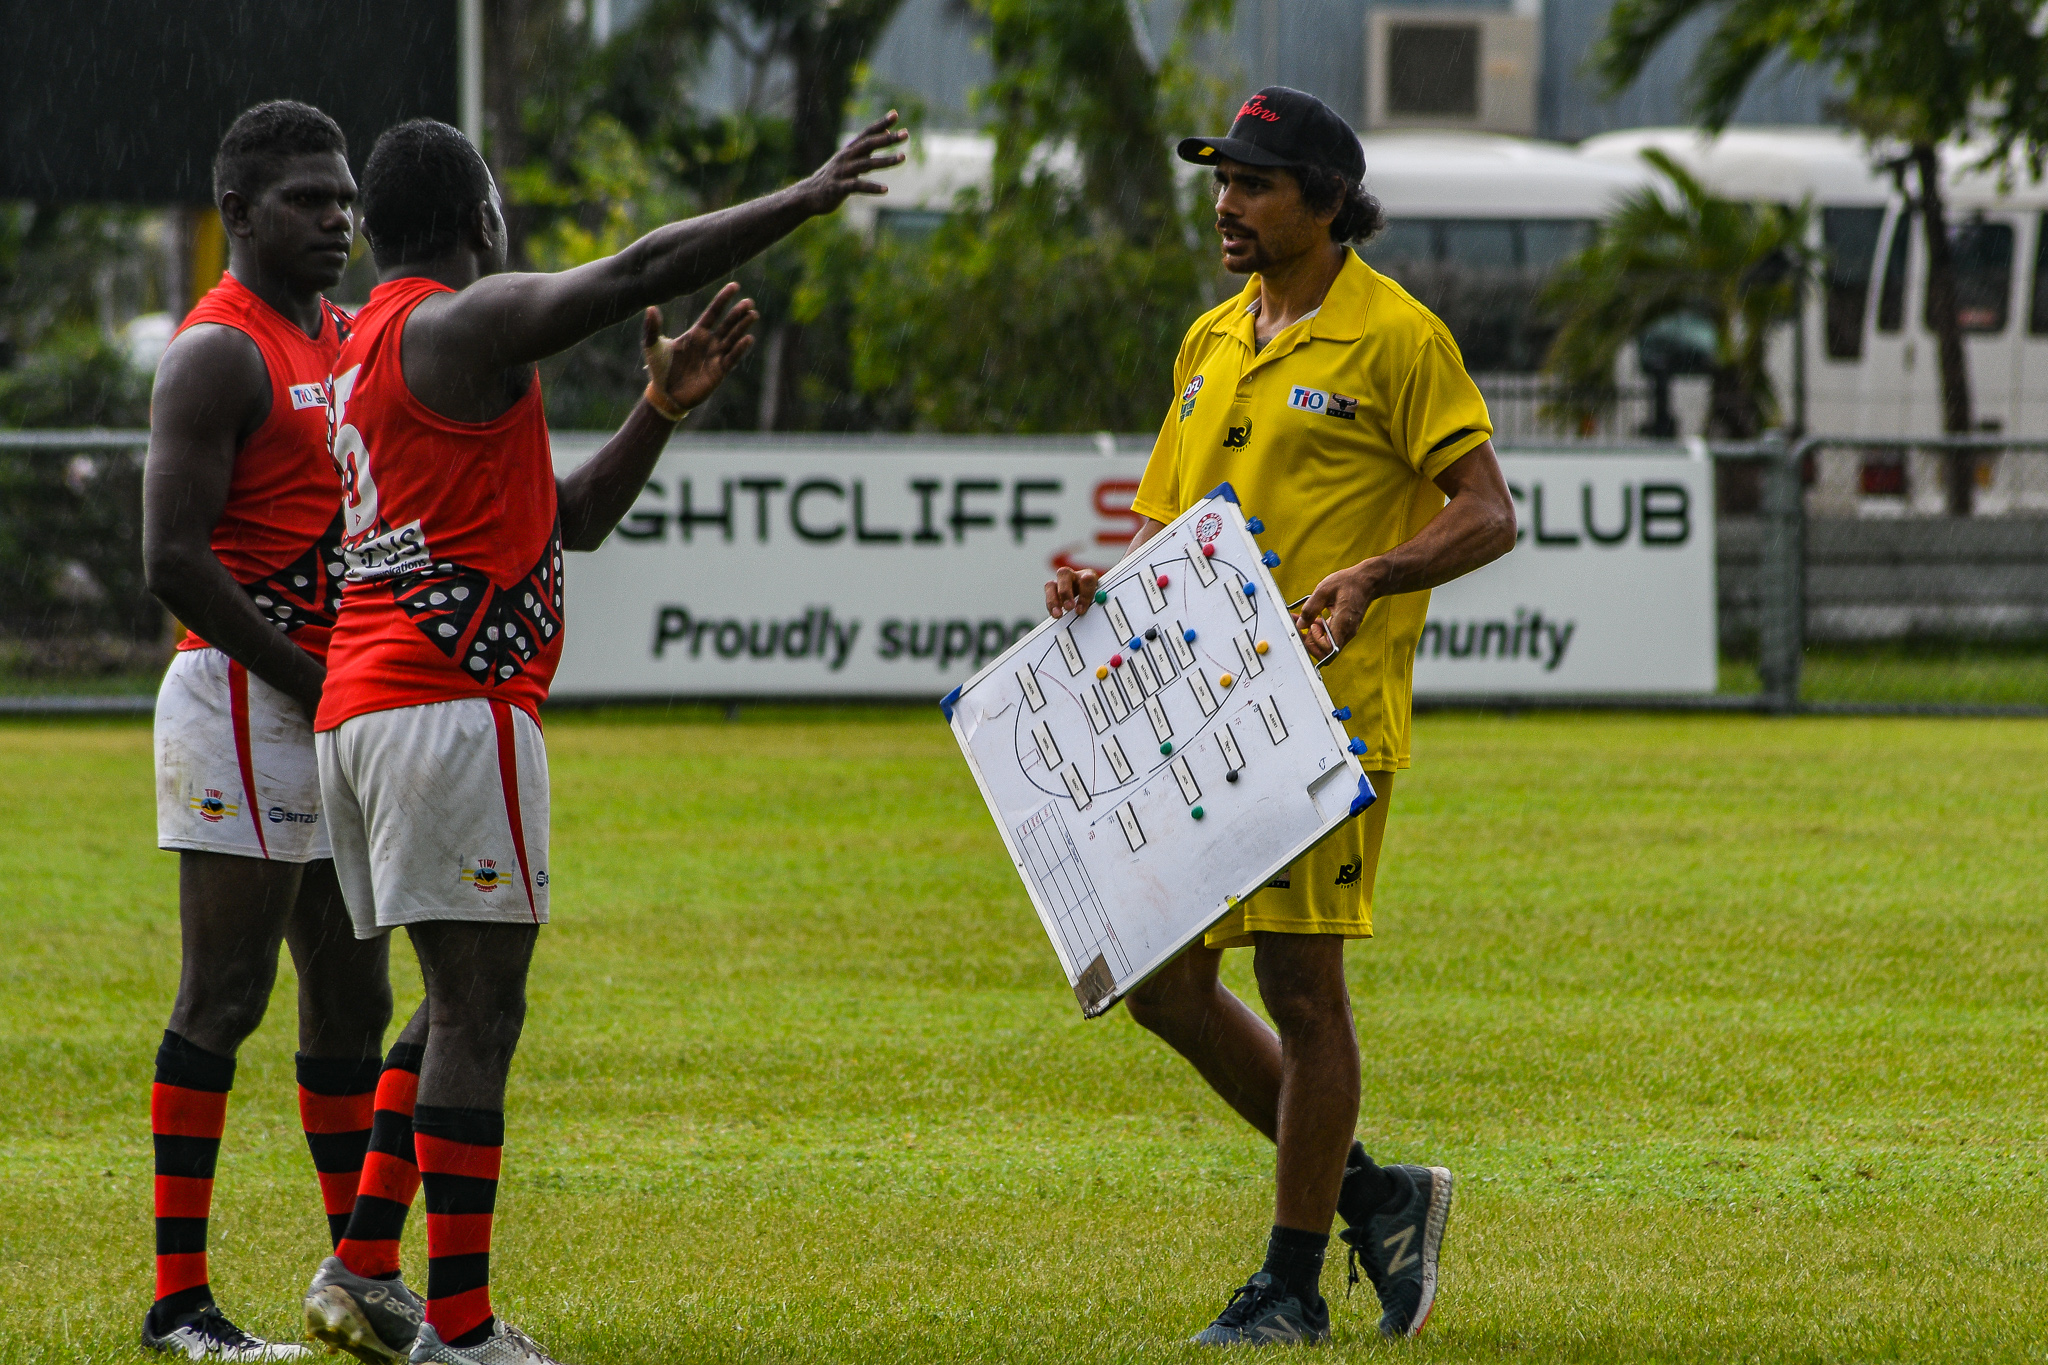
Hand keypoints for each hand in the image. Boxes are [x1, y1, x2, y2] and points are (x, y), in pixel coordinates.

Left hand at [643, 284, 757, 414]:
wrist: (665, 394)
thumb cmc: (659, 369)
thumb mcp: (652, 346)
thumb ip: (652, 328)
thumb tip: (651, 308)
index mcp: (696, 333)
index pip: (713, 313)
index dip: (723, 300)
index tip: (735, 286)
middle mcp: (709, 342)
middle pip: (728, 324)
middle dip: (738, 313)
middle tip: (749, 302)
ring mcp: (716, 356)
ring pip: (733, 338)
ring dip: (743, 327)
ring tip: (753, 315)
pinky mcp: (719, 371)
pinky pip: (732, 358)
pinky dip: (739, 349)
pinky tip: (747, 339)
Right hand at [799, 111, 908, 214]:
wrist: (808, 195)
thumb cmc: (833, 177)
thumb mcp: (848, 160)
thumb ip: (866, 148)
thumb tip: (886, 132)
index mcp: (849, 150)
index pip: (866, 134)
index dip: (880, 124)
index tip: (895, 114)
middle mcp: (845, 157)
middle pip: (868, 144)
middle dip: (887, 139)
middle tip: (906, 134)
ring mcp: (842, 172)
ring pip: (866, 164)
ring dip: (885, 160)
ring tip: (903, 157)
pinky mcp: (839, 188)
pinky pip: (857, 186)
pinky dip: (871, 187)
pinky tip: (885, 189)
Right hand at [1044, 566, 1100, 618]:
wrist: (1089, 601)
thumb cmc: (1095, 599)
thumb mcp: (1099, 600)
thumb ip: (1098, 602)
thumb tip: (1098, 606)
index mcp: (1089, 575)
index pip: (1088, 579)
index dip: (1085, 593)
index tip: (1081, 609)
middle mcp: (1073, 576)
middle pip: (1064, 574)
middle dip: (1065, 592)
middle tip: (1068, 607)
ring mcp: (1061, 582)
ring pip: (1051, 584)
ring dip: (1053, 600)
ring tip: (1058, 614)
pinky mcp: (1053, 590)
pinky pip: (1048, 596)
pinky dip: (1051, 605)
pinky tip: (1055, 614)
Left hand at [1292, 559, 1391, 656]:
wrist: (1366, 581)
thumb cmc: (1349, 583)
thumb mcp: (1324, 590)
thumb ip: (1310, 608)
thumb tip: (1300, 624)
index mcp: (1344, 624)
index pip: (1330, 650)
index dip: (1316, 642)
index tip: (1312, 626)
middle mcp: (1346, 632)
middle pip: (1326, 653)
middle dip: (1310, 642)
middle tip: (1304, 625)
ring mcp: (1346, 633)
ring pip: (1326, 647)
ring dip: (1313, 637)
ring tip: (1307, 620)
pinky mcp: (1343, 630)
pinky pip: (1329, 639)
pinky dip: (1319, 633)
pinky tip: (1314, 619)